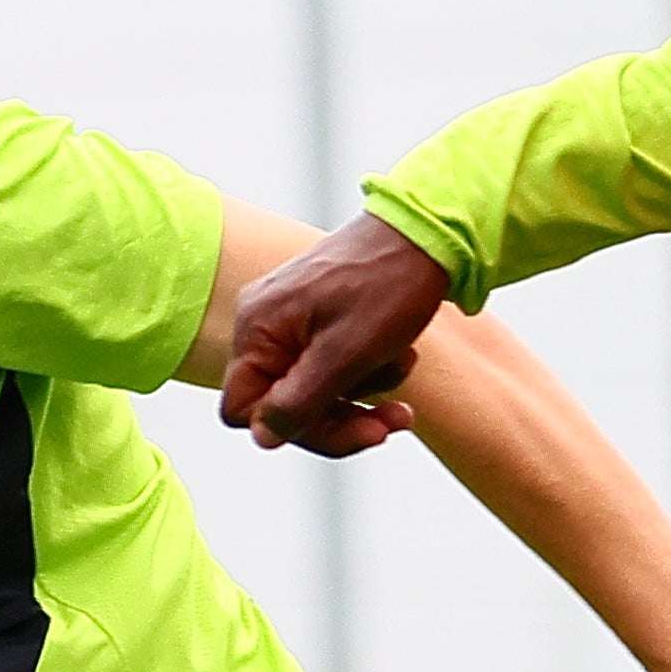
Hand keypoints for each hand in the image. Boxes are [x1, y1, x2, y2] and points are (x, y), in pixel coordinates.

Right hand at [220, 215, 447, 457]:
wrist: (426, 234)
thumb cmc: (388, 285)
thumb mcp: (346, 354)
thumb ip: (299, 401)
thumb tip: (264, 437)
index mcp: (257, 328)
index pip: (245, 409)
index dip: (292, 427)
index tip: (344, 425)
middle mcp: (263, 324)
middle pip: (283, 406)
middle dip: (340, 419)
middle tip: (388, 424)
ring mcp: (289, 320)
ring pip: (314, 391)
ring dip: (362, 391)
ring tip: (401, 363)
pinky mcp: (316, 318)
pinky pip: (331, 366)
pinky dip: (366, 369)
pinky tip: (399, 353)